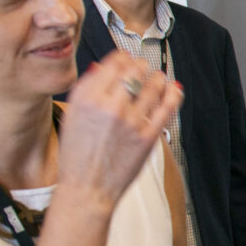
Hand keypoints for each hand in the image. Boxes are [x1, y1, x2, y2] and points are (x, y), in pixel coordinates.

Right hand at [57, 57, 182, 204]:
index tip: (126, 58)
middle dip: (141, 66)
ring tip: (158, 77)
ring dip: (158, 78)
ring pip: (153, 86)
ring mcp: (131, 121)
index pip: (113, 64)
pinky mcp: (148, 135)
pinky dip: (173, 94)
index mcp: (86, 98)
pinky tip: (174, 89)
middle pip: (134, 72)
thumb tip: (102, 67)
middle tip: (143, 67)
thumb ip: (86, 90)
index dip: (123, 57)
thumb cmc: (77, 155)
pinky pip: (168, 107)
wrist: (88, 187)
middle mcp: (109, 105)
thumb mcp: (71, 116)